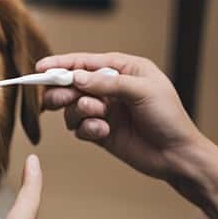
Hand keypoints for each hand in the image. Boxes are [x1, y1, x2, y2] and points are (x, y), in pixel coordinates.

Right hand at [37, 52, 203, 183]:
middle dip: (63, 91)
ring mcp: (104, 110)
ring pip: (71, 106)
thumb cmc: (168, 118)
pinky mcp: (99, 132)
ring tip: (98, 116)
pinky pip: (79, 127)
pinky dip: (87, 129)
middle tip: (60, 100)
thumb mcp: (142, 91)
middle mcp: (110, 88)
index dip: (61, 65)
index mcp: (123, 69)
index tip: (40, 69)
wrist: (176, 156)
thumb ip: (107, 83)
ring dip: (79, 111)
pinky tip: (103, 132)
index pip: (85, 62)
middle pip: (71, 84)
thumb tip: (76, 78)